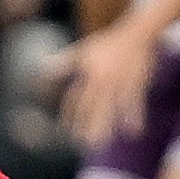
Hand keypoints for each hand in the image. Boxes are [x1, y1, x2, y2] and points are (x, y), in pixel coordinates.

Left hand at [50, 12, 161, 148]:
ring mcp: (120, 81)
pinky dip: (135, 118)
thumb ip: (64, 62)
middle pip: (91, 105)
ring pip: (112, 107)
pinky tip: (133, 133)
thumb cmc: (109, 42)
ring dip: (107, 125)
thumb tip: (41, 69)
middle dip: (86, 125)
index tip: (67, 131)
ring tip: (103, 144)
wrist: (137, 33)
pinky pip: (135, 103)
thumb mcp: (84, 50)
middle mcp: (102, 78)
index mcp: (89, 72)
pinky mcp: (137, 83)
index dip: (70, 115)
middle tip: (82, 145)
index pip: (76, 97)